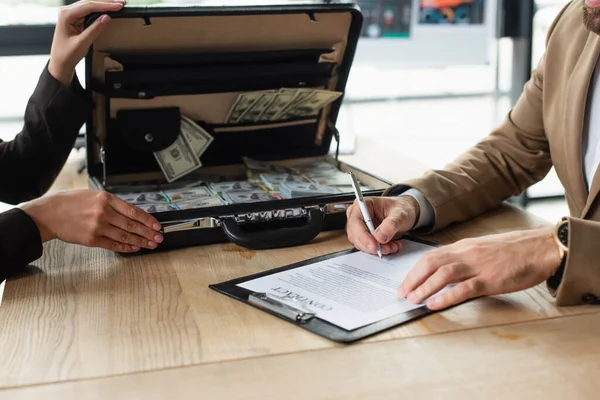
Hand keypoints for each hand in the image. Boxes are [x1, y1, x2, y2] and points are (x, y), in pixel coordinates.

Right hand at [22, 190, 163, 252]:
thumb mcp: (94, 195)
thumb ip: (113, 204)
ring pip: (125, 237)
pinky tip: (135, 249)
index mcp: (106, 199)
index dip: (147, 220)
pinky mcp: (92, 240)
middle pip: (132, 225)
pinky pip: (113, 245)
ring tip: (150, 245)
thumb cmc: (71, 202)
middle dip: (148, 233)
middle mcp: (104, 213)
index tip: (157, 225)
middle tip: (159, 238)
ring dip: (140, 242)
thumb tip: (132, 214)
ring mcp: (98, 227)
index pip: (133, 211)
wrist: (50, 213)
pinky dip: (126, 248)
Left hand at [49, 0, 125, 85]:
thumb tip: (106, 18)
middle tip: (121, 3)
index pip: (89, 6)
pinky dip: (99, 9)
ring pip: (90, 5)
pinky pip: (89, 10)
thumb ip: (94, 29)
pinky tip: (107, 8)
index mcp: (66, 15)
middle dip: (106, 2)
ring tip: (117, 4)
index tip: (118, 6)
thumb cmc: (66, 54)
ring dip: (104, 4)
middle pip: (90, 2)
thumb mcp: (82, 43)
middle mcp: (67, 11)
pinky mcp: (75, 18)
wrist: (60, 62)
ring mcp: (71, 14)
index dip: (105, 5)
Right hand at [346, 195, 419, 255]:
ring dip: (376, 249)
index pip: (356, 221)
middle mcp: (359, 215)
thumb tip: (380, 237)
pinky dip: (379, 250)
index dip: (363, 235)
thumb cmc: (402, 208)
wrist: (406, 212)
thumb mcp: (401, 214)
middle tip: (386, 249)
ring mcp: (360, 226)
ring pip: (361, 243)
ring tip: (392, 246)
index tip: (374, 245)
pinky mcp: (365, 236)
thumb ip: (391, 224)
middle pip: (355, 235)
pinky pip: (367, 247)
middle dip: (371, 245)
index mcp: (364, 204)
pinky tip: (391, 246)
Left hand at [398, 228, 562, 309]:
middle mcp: (467, 253)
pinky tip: (434, 304)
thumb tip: (446, 270)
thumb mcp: (483, 248)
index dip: (415, 270)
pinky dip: (446, 297)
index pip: (431, 256)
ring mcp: (478, 266)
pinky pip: (464, 288)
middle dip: (413, 279)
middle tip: (402, 293)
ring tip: (412, 299)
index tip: (405, 282)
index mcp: (464, 246)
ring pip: (443, 274)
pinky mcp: (491, 279)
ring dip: (424, 288)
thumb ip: (465, 257)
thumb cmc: (515, 250)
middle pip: (431, 263)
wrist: (541, 247)